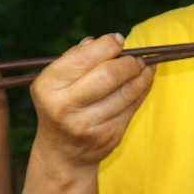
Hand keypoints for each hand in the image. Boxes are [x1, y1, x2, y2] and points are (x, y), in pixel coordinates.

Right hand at [28, 34, 153, 171]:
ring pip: (125, 92)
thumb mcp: (56, 81)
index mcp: (47, 86)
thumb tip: (111, 40)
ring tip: (145, 66)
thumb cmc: (61, 105)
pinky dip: (142, 91)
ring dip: (142, 76)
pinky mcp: (107, 136)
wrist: (62, 153)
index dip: (107, 45)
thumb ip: (77, 57)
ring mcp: (87, 124)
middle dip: (128, 62)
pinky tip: (144, 82)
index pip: (83, 58)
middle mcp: (64, 106)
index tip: (118, 40)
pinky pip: (132, 107)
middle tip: (136, 57)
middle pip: (107, 75)